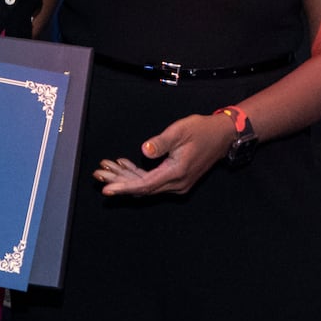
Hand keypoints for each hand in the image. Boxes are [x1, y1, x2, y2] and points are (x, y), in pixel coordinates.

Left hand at [91, 113, 236, 196]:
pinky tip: (124, 165)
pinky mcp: (176, 179)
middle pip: (142, 188)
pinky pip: (152, 180)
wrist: (222, 135)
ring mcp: (177, 183)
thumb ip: (161, 142)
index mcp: (176, 173)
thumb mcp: (180, 131)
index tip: (107, 189)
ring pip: (146, 185)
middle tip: (98, 175)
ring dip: (126, 178)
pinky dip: (137, 174)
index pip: (144, 185)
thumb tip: (145, 151)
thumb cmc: (202, 130)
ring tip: (106, 169)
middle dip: (119, 182)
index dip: (124, 188)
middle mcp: (176, 183)